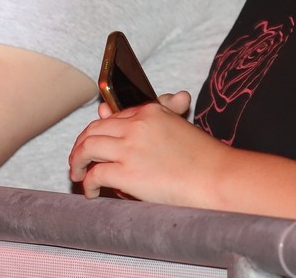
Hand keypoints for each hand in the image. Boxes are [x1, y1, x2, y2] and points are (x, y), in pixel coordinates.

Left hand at [68, 91, 223, 205]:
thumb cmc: (204, 158)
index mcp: (150, 111)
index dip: (99, 129)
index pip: (113, 116)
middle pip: (93, 129)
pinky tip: (92, 192)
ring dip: (77, 162)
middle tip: (79, 159)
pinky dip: (88, 184)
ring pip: (87, 148)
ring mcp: (130, 148)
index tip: (91, 141)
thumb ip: (160, 117)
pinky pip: (94, 174)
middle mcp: (136, 124)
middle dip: (81, 145)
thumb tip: (148, 104)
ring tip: (78, 174)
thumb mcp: (180, 127)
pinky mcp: (126, 172)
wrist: (217, 178)